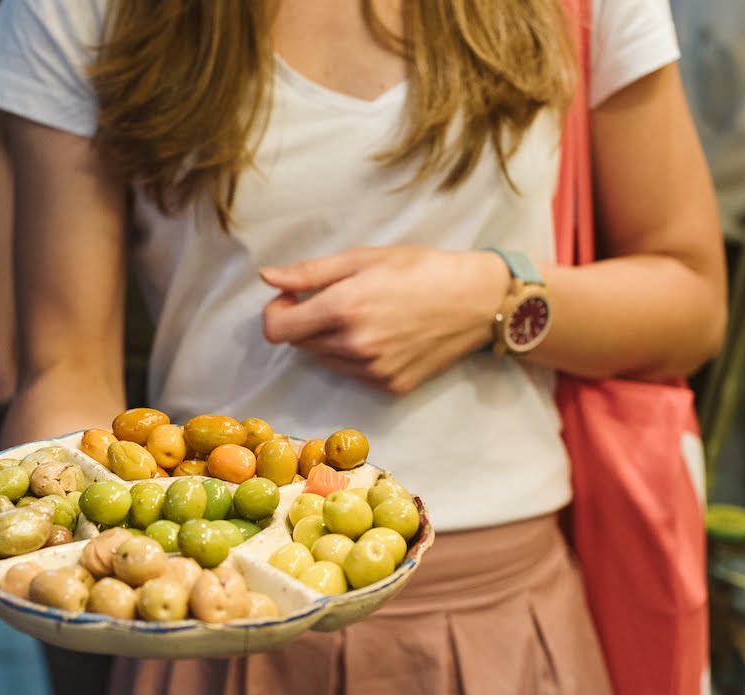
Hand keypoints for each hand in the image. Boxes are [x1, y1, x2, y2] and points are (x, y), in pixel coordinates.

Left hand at [260, 246, 506, 393]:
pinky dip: (354, 357)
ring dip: (328, 340)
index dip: (276, 312)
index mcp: (342, 309)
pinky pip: (352, 374)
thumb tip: (267, 278)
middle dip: (304, 322)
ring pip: (324, 360)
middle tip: (334, 301)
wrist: (476, 301)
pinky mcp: (389, 386)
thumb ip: (310, 272)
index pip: (276, 330)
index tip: (292, 298)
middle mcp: (353, 346)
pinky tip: (382, 336)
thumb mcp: (363, 258)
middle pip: (298, 344)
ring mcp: (372, 371)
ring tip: (363, 316)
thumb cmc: (420, 269)